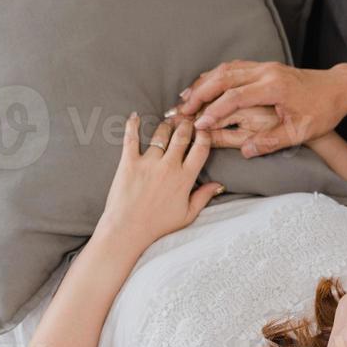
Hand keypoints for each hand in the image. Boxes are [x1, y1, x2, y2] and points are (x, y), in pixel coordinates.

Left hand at [99, 114, 224, 246]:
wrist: (127, 230)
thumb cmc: (158, 226)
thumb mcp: (187, 215)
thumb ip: (203, 197)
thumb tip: (219, 185)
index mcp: (185, 178)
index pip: (200, 148)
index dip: (204, 135)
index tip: (204, 128)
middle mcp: (169, 166)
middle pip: (182, 136)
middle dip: (187, 124)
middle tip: (187, 118)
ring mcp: (148, 163)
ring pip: (160, 134)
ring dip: (166, 125)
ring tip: (169, 120)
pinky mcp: (129, 162)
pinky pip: (131, 138)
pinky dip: (132, 125)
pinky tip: (134, 116)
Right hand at [173, 60, 346, 157]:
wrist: (338, 89)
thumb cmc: (322, 111)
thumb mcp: (300, 132)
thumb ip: (272, 142)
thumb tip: (246, 151)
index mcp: (274, 87)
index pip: (235, 96)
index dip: (215, 110)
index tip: (199, 124)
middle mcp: (266, 72)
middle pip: (224, 78)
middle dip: (200, 93)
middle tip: (181, 109)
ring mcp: (265, 67)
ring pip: (226, 69)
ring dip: (204, 83)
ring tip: (186, 98)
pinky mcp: (265, 67)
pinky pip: (234, 68)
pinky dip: (215, 76)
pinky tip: (204, 86)